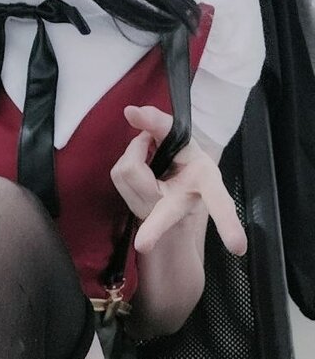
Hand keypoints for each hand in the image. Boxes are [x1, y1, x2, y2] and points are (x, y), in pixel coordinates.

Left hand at [110, 105, 246, 256]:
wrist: (178, 176)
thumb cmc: (185, 155)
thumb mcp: (179, 135)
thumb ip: (158, 122)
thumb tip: (130, 111)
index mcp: (206, 184)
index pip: (221, 203)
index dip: (229, 223)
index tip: (238, 247)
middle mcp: (183, 204)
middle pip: (166, 216)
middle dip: (155, 230)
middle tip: (143, 245)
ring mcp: (159, 213)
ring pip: (128, 174)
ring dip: (135, 153)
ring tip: (151, 149)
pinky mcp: (139, 212)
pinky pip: (121, 176)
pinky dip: (128, 161)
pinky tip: (143, 163)